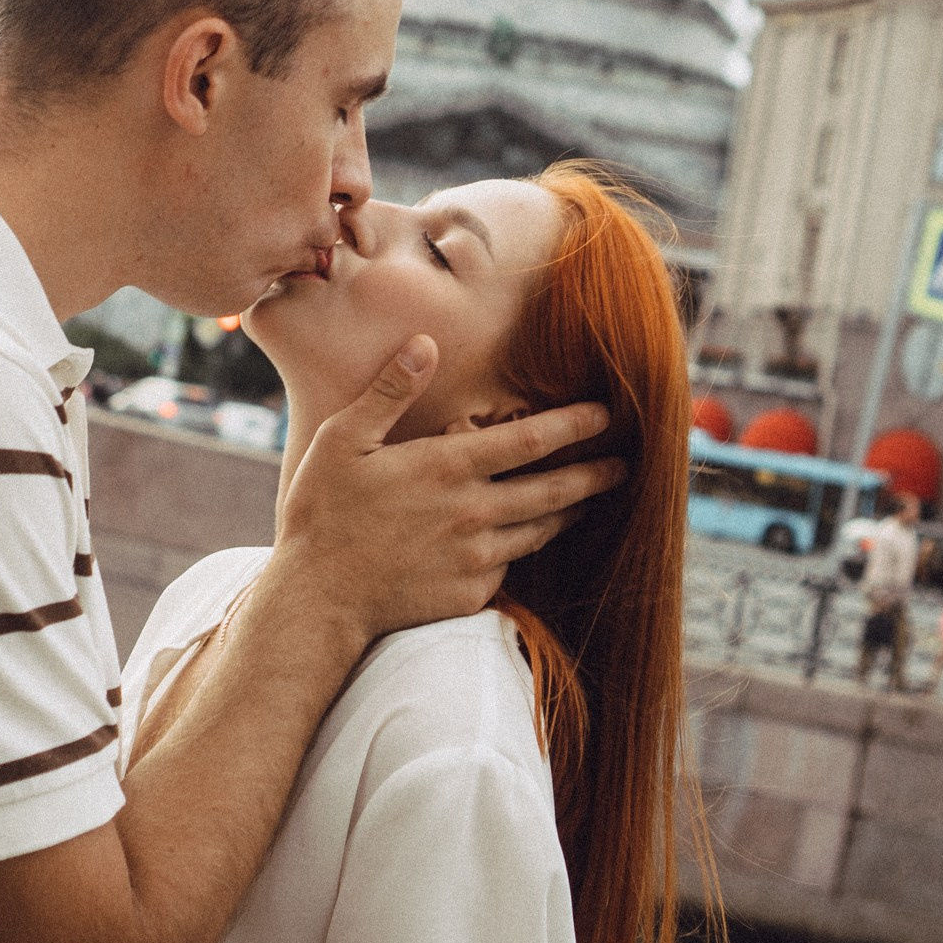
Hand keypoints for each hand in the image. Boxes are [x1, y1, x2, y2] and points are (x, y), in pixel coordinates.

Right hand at [268, 335, 615, 640]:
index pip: (531, 440)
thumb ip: (391, 391)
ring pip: (540, 530)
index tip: (605, 413)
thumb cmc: (323, 513)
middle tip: (624, 463)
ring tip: (589, 499)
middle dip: (594, 473)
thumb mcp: (344, 439)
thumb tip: (426, 342)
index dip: (573, 424)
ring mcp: (477, 557)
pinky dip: (520, 549)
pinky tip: (525, 540)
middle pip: (553, 489)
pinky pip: (508, 566)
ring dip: (569, 511)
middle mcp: (474, 511)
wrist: (318, 599)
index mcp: (449, 467)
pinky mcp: (471, 593)